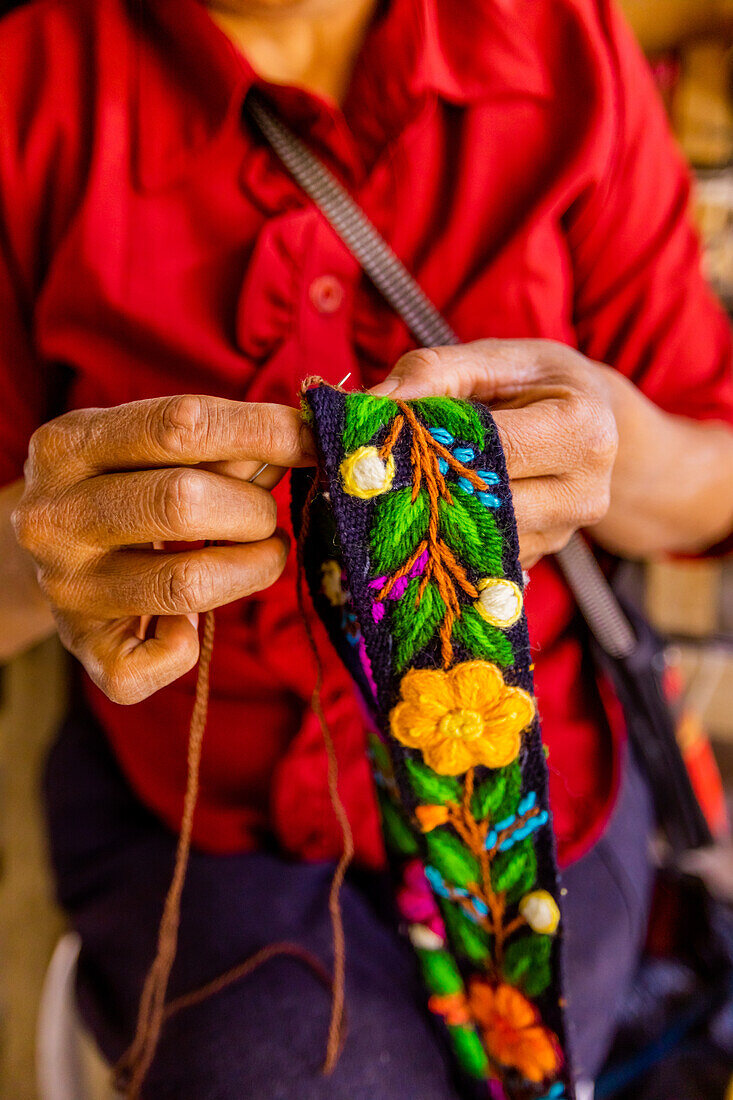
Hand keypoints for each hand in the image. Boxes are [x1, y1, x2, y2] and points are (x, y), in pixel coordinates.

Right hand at [12, 395, 314, 702]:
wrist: (51, 556)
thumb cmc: (125, 487)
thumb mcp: (153, 450)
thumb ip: (224, 445)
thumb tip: (304, 441)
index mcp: (67, 446)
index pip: (181, 425)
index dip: (264, 430)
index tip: (312, 439)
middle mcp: (53, 516)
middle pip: (183, 502)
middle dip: (253, 510)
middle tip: (266, 516)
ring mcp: (65, 588)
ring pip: (188, 583)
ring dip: (253, 568)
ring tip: (263, 554)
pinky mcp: (84, 648)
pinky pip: (159, 661)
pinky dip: (190, 647)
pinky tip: (188, 624)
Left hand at [371, 339, 618, 567]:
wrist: (592, 420)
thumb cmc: (536, 381)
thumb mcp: (494, 358)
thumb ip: (434, 373)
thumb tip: (373, 403)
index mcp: (583, 431)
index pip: (493, 448)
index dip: (435, 443)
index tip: (386, 437)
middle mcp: (583, 493)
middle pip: (485, 504)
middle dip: (428, 485)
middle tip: (379, 469)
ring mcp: (562, 535)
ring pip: (476, 539)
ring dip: (431, 515)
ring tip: (401, 484)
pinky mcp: (536, 558)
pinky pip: (478, 555)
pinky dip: (446, 534)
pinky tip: (428, 508)